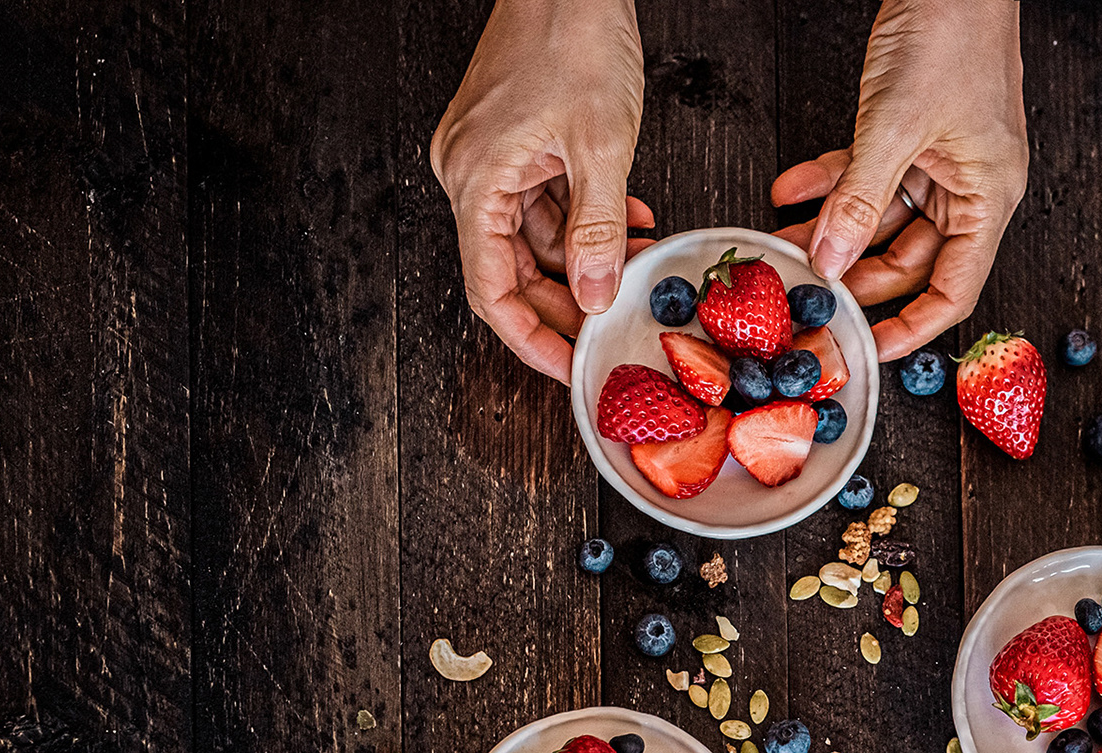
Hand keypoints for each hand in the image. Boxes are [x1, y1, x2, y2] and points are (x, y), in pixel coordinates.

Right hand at [430, 0, 655, 382]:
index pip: (489, 287)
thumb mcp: (601, 146)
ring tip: (631, 269)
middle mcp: (470, 172)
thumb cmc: (574, 37)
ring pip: (533, 238)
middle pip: (509, 269)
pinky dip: (583, 221)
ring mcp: (490, 157)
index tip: (566, 366)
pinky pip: (545, 202)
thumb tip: (596, 294)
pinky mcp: (514, 142)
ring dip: (583, 261)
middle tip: (610, 326)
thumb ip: (596, 229)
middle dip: (564, 302)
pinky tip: (626, 223)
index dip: (529, 337)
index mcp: (475, 178)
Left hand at [771, 0, 1027, 361]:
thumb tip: (830, 261)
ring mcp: (939, 160)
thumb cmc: (952, 32)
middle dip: (857, 276)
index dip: (915, 327)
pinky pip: (867, 176)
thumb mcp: (896, 125)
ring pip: (882, 219)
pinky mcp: (912, 134)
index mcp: (988, 197)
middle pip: (912, 260)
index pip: (956, 288)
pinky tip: (789, 192)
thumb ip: (860, 197)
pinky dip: (829, 184)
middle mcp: (968, 186)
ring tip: (784, 243)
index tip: (871, 348)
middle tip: (808, 295)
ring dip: (833, 231)